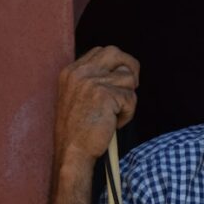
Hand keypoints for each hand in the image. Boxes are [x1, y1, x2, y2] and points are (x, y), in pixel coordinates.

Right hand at [54, 45, 139, 164]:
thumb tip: (121, 72)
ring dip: (127, 99)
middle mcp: (80, 72)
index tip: (121, 78)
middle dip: (130, 67)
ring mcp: (92, 82)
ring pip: (128, 79)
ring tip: (114, 115)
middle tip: (132, 87)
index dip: (116, 63)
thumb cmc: (77, 132)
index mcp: (71, 72)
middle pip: (115, 53)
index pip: (101, 51)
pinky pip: (130, 99)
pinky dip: (127, 114)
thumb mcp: (77, 98)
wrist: (72, 151)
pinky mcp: (106, 95)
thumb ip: (92, 82)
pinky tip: (114, 124)